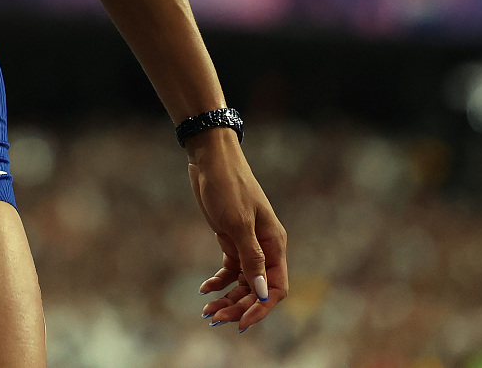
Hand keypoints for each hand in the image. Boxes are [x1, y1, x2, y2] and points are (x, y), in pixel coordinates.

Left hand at [187, 128, 287, 331]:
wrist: (210, 160)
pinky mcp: (229, 239)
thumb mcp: (239, 223)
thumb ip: (252, 259)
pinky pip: (228, 270)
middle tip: (215, 318)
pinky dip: (218, 282)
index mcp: (275, 245)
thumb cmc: (228, 186)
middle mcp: (264, 248)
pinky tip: (204, 289)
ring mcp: (246, 244)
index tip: (242, 321)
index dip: (262, 307)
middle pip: (257, 289)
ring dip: (227, 298)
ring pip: (241, 282)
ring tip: (207, 311)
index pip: (277, 287)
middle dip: (239, 306)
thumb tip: (263, 292)